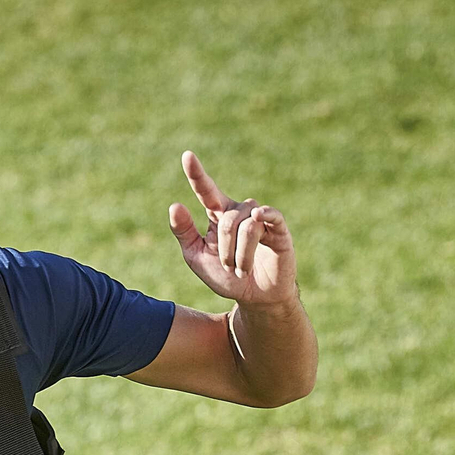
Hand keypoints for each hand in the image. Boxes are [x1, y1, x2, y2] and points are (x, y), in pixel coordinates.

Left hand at [168, 151, 296, 305]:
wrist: (256, 298)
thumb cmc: (226, 277)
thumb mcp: (197, 258)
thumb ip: (184, 233)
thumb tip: (175, 205)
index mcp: (218, 215)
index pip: (206, 191)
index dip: (197, 174)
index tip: (187, 156)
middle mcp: (238, 211)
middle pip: (227, 221)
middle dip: (226, 251)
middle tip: (230, 269)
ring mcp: (260, 218)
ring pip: (246, 226)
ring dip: (241, 255)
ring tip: (243, 270)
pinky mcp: (279, 227)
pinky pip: (270, 215)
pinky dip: (264, 216)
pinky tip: (260, 219)